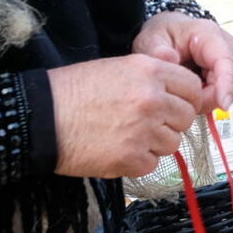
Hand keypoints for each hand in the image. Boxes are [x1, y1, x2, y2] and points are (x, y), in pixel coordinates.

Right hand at [49, 54, 207, 177]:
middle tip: (148, 124)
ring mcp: (144, 131)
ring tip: (128, 136)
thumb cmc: (72, 90)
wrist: (41, 118)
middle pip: (185, 118)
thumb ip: (151, 79)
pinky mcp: (131, 159)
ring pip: (172, 143)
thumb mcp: (117, 68)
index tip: (175, 105)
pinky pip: (152, 164)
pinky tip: (118, 150)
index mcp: (150, 71)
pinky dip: (138, 161)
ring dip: (155, 144)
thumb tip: (175, 96)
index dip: (185, 98)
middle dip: (171, 123)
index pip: (192, 88)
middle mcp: (152, 100)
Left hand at [131, 11, 232, 114]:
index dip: (228, 84)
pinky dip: (205, 99)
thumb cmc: (164, 35)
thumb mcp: (152, 39)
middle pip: (230, 80)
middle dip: (210, 97)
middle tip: (184, 101)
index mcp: (209, 34)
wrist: (167, 35)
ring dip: (206, 98)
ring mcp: (228, 61)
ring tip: (182, 92)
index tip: (223, 104)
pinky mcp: (226, 74)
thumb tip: (169, 58)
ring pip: (227, 90)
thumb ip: (157, 50)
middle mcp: (225, 47)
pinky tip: (189, 92)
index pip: (227, 61)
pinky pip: (221, 93)